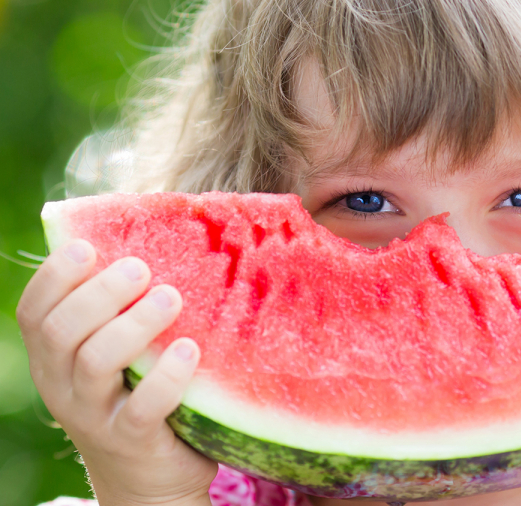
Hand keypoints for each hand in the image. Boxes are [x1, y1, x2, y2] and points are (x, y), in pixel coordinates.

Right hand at [16, 240, 216, 505]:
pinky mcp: (131, 441)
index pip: (34, 311)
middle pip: (62, 330)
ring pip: (96, 362)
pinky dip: (166, 376)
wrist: (148, 477)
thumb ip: (117, 311)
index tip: (89, 247)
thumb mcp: (116, 354)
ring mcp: (93, 416)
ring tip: (171, 299)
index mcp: (53, 357)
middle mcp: (62, 385)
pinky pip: (142, 407)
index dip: (54, 276)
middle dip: (99, 293)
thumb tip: (149, 240)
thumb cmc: (136, 394)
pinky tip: (189, 350)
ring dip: (134, 325)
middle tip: (141, 268)